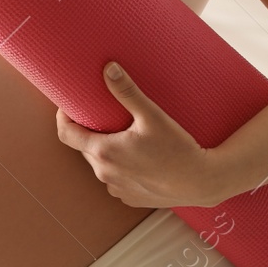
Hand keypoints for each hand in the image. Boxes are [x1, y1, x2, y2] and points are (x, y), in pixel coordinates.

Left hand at [56, 61, 229, 207]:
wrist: (203, 181)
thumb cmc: (178, 148)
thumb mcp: (152, 115)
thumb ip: (127, 92)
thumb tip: (108, 68)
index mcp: (104, 152)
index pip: (66, 134)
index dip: (63, 118)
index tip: (68, 106)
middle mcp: (105, 173)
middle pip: (84, 148)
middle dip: (89, 132)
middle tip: (104, 117)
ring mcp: (117, 188)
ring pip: (100, 165)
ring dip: (105, 151)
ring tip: (123, 137)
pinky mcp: (130, 198)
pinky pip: (116, 179)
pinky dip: (120, 168)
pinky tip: (138, 158)